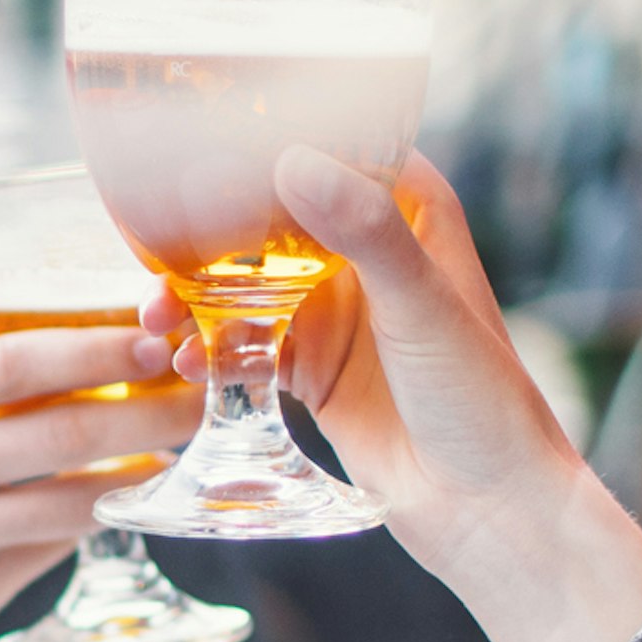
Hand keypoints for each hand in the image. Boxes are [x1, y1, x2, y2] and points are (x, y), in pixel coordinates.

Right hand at [0, 328, 197, 641]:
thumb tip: (94, 368)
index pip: (12, 359)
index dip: (95, 344)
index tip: (155, 333)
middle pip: (57, 425)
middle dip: (145, 404)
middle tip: (197, 391)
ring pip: (70, 492)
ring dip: (142, 465)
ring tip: (185, 444)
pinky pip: (57, 544)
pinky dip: (106, 516)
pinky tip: (136, 499)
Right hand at [140, 148, 641, 641]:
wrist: (489, 509)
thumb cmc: (483, 401)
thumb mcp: (422, 304)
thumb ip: (363, 231)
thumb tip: (292, 162)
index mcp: (410, 214)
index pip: (335, 144)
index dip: (270, 135)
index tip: (200, 132)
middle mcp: (368, 255)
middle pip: (271, 217)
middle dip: (208, 229)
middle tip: (152, 241)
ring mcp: (337, 315)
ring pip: (246, 285)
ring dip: (196, 297)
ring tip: (153, 316)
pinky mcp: (312, 372)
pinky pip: (244, 348)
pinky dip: (208, 353)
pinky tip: (179, 364)